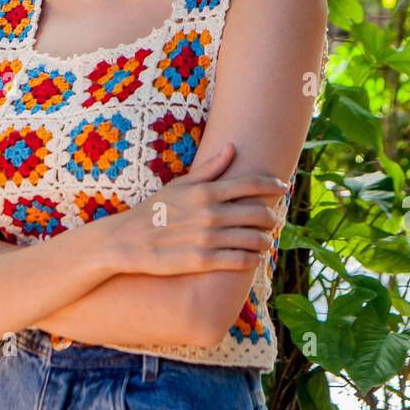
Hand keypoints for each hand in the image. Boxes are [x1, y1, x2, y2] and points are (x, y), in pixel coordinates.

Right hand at [110, 142, 288, 277]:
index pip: (251, 184)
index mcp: (206, 191)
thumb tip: (233, 148)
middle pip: (258, 212)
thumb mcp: (180, 184)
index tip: (283, 188)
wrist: (127, 241)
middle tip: (274, 219)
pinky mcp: (202, 261)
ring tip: (266, 240)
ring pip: (253, 238)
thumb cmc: (154, 209)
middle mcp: (210, 213)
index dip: (272, 185)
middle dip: (272, 216)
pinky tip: (254, 257)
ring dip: (266, 239)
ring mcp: (207, 238)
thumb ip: (209, 169)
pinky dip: (253, 258)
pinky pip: (239, 260)